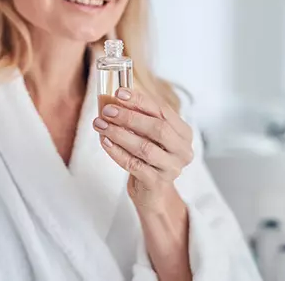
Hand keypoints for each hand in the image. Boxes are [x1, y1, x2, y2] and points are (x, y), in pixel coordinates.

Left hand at [93, 88, 193, 210]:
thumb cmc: (149, 156)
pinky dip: (117, 152)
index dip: (141, 101)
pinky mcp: (156, 183)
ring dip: (119, 134)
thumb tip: (116, 96)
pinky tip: (105, 142)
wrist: (152, 192)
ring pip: (145, 148)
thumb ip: (140, 116)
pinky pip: (134, 165)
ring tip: (101, 124)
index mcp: (183, 133)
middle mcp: (182, 150)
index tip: (119, 93)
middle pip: (158, 129)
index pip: (163, 111)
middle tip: (108, 110)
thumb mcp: (149, 135)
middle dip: (130, 117)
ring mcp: (171, 168)